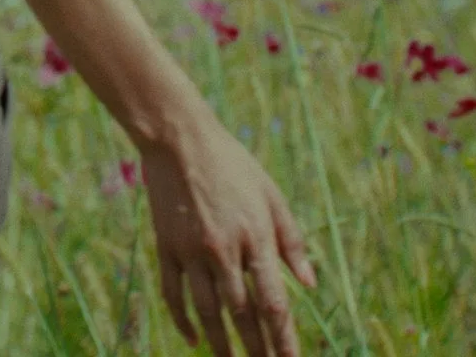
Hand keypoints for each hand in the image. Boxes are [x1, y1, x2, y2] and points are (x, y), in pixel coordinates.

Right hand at [139, 117, 317, 356]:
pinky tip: (193, 339)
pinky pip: (174, 293)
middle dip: (256, 348)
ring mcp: (191, 251)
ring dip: (221, 343)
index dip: (283, 337)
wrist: (180, 140)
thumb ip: (291, 241)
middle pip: (243, 314)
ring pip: (207, 311)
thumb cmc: (233, 165)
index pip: (273, 302)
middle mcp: (224, 250)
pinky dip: (183, 319)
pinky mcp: (166, 247)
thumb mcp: (271, 195)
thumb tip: (309, 283)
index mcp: (255, 237)